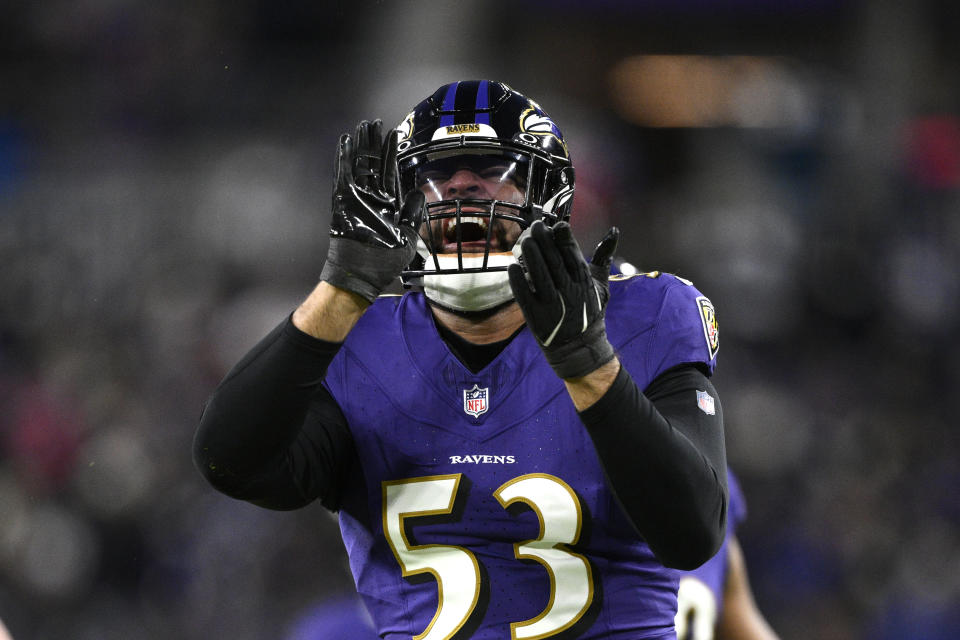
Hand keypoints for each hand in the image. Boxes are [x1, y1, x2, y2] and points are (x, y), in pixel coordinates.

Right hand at [319, 119, 423, 302]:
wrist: (362, 273)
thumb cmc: (384, 262)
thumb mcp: (408, 237)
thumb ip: (413, 213)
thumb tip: (418, 192)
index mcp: (388, 205)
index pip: (390, 173)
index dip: (391, 153)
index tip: (393, 135)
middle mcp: (372, 199)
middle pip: (373, 164)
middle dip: (375, 144)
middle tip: (375, 124)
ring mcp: (356, 199)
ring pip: (358, 165)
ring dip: (360, 146)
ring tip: (362, 127)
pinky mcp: (342, 201)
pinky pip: (342, 176)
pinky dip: (342, 159)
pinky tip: (345, 143)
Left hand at [508, 221, 619, 378]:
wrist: (579, 346)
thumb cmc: (589, 310)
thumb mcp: (601, 283)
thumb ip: (604, 256)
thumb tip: (614, 230)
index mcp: (584, 281)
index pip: (573, 254)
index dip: (564, 238)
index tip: (556, 224)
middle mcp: (569, 292)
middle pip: (554, 261)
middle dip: (544, 241)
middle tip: (536, 226)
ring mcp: (552, 305)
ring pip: (539, 275)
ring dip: (530, 255)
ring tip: (525, 241)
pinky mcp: (536, 317)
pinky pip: (524, 295)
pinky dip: (518, 280)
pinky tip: (512, 266)